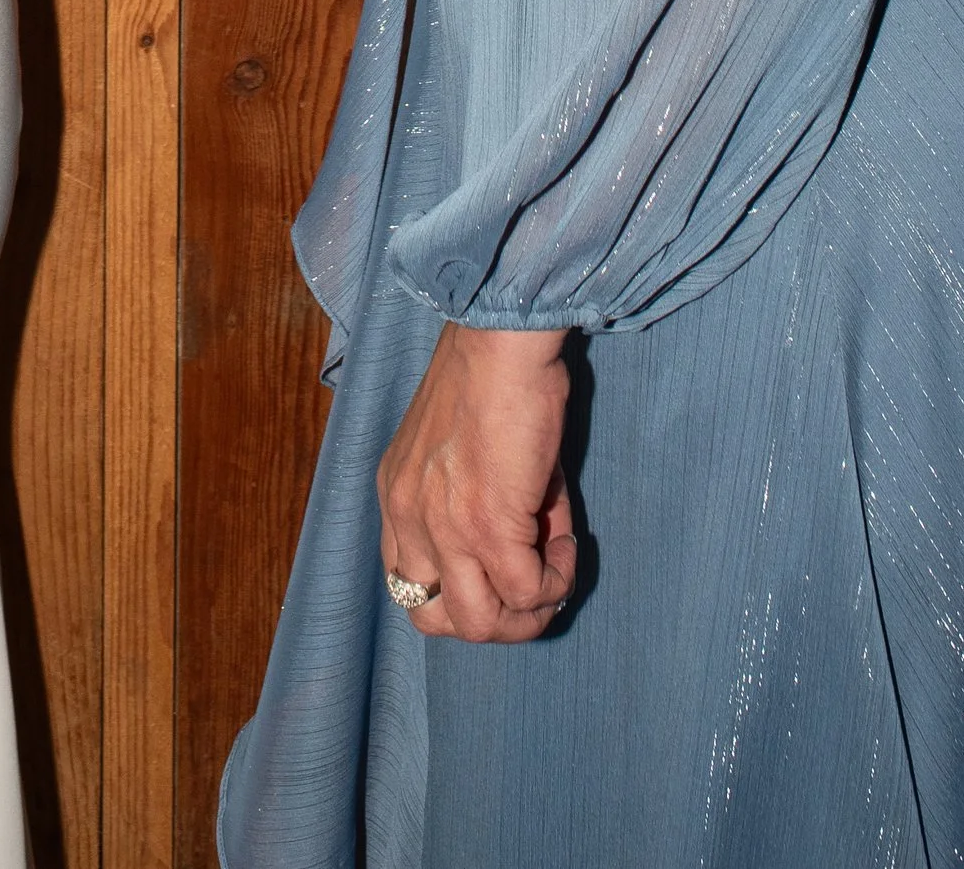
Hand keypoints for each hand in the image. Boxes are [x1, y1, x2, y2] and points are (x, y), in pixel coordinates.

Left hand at [378, 323, 577, 645]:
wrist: (501, 340)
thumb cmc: (493, 377)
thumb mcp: (464, 451)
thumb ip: (483, 506)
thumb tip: (535, 547)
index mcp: (396, 495)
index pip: (408, 583)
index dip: (461, 589)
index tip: (501, 564)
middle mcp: (408, 519)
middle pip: (433, 620)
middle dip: (489, 618)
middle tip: (529, 585)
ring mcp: (445, 528)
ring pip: (478, 624)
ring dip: (525, 613)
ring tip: (553, 571)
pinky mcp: (489, 528)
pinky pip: (527, 591)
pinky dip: (556, 580)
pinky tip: (568, 540)